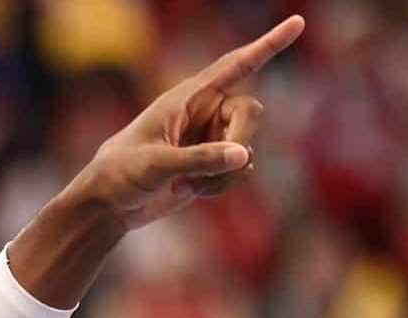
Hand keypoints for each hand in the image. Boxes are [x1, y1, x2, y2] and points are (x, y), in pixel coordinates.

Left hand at [80, 15, 304, 229]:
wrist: (109, 205)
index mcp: (187, 97)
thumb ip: (199, 159)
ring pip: (247, 149)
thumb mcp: (155, 165)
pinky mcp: (213, 165)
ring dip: (223, 174)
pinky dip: (221, 186)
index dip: (268, 45)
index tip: (298, 22)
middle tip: (210, 169)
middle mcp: (205, 113)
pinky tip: (190, 192)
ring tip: (184, 185)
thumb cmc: (120, 174)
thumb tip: (244, 155)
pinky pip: (240, 170)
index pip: (235, 64)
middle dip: (238, 143)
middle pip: (251, 113)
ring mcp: (211, 139)